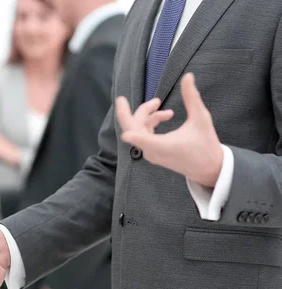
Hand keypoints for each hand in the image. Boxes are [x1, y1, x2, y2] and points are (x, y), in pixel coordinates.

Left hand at [116, 73, 223, 187]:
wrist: (208, 168)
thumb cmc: (206, 144)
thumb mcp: (201, 118)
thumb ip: (192, 97)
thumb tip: (188, 76)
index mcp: (163, 145)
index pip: (139, 138)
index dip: (129, 130)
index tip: (123, 127)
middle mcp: (152, 151)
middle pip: (133, 128)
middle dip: (142, 111)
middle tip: (155, 100)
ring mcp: (150, 153)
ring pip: (138, 130)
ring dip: (149, 116)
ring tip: (169, 112)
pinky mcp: (152, 154)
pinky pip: (142, 135)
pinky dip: (150, 124)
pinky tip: (165, 117)